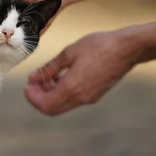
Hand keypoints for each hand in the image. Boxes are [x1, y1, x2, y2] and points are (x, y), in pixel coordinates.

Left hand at [24, 30, 141, 115]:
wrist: (128, 48)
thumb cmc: (100, 46)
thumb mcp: (69, 53)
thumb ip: (49, 68)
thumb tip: (32, 78)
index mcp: (72, 88)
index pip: (45, 105)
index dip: (32, 97)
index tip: (27, 85)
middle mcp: (81, 98)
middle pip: (51, 109)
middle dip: (39, 97)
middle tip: (33, 83)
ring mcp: (89, 98)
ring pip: (61, 105)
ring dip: (49, 95)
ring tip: (46, 77)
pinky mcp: (95, 94)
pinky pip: (72, 100)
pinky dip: (61, 93)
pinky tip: (59, 77)